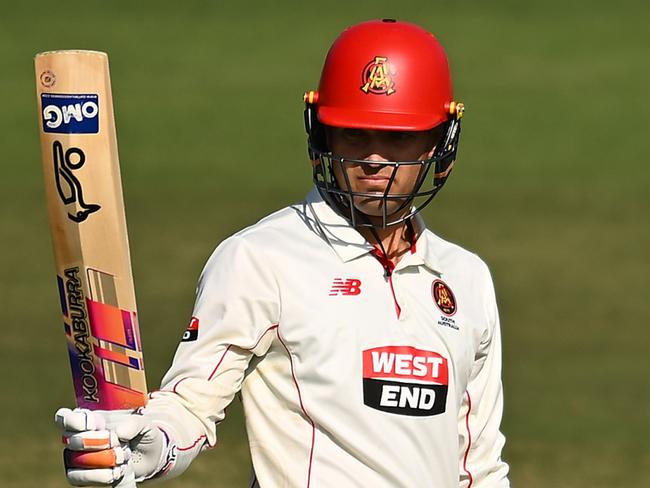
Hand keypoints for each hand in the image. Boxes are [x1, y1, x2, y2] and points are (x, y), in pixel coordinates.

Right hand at [55, 408, 173, 485]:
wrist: (149, 456)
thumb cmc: (142, 434)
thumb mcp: (144, 423)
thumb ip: (133, 424)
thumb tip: (118, 433)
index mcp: (91, 419)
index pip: (65, 417)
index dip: (74, 421)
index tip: (93, 424)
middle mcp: (80, 437)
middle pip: (71, 439)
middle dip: (95, 442)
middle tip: (116, 442)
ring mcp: (79, 457)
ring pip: (74, 459)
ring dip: (100, 460)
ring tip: (122, 457)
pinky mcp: (83, 475)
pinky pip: (77, 477)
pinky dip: (98, 476)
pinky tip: (115, 472)